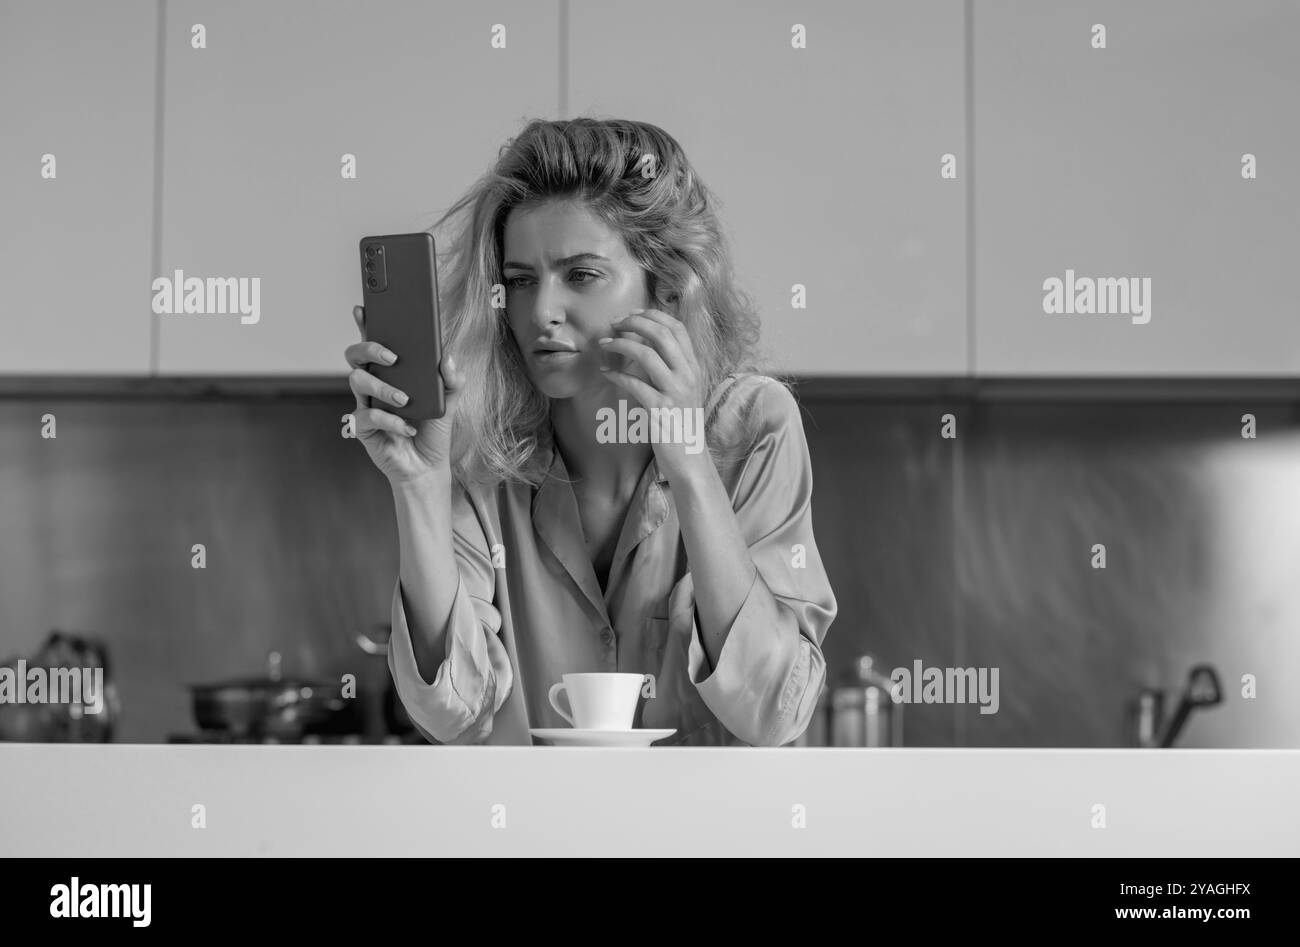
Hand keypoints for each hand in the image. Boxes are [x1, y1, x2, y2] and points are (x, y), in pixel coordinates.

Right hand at [344, 304, 464, 483]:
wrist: (426, 467)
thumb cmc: (432, 431)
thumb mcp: (449, 403)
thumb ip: (452, 380)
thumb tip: (447, 357)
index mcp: (392, 374)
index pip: (375, 344)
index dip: (366, 324)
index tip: (364, 308)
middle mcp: (374, 385)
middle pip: (356, 355)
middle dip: (369, 348)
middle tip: (392, 356)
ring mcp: (365, 404)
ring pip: (357, 381)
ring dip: (383, 388)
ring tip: (405, 401)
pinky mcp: (363, 427)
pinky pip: (366, 416)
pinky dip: (390, 421)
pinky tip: (407, 429)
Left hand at [597, 308, 707, 474]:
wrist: (690, 459)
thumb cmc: (681, 424)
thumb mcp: (684, 390)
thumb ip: (672, 368)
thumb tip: (647, 346)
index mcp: (694, 367)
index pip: (677, 327)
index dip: (652, 315)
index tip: (631, 314)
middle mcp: (688, 375)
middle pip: (661, 334)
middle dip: (634, 323)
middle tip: (613, 324)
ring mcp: (675, 392)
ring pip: (646, 353)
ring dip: (619, 344)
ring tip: (603, 344)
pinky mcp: (660, 410)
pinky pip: (634, 384)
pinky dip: (616, 375)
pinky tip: (605, 374)